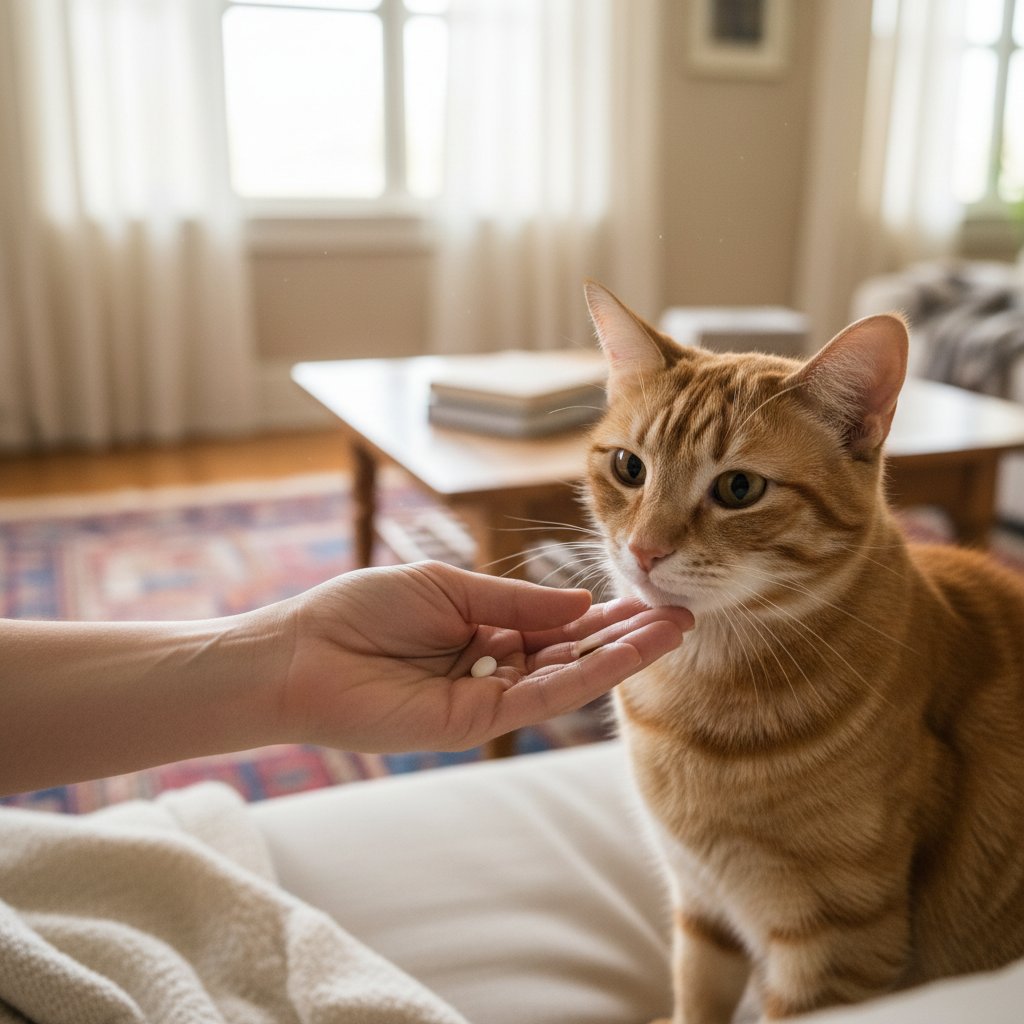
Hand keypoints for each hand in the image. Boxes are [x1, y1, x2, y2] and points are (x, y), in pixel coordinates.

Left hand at [271, 561, 693, 751]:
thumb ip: (516, 600)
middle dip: (626, 634)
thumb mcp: (448, 587)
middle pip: (572, 650)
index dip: (601, 611)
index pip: (556, 622)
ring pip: (568, 676)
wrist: (301, 654)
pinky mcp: (478, 721)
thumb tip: (582, 603)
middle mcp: (493, 664)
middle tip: (680, 613)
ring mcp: (488, 697)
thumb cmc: (361, 611)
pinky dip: (587, 674)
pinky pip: (542, 697)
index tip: (647, 596)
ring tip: (673, 629)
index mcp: (482, 628)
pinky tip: (627, 652)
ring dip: (622, 654)